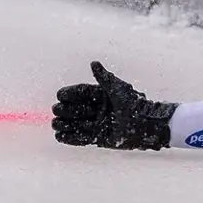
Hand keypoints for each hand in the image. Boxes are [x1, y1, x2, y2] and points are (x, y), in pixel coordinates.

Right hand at [52, 61, 177, 150]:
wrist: (146, 126)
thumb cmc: (134, 105)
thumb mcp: (118, 90)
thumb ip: (104, 78)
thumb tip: (93, 63)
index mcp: (102, 96)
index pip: (81, 93)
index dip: (70, 94)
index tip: (60, 95)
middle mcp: (98, 109)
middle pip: (76, 109)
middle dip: (65, 110)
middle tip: (57, 110)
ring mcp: (98, 124)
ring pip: (76, 124)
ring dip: (64, 124)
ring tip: (55, 123)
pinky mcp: (99, 138)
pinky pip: (81, 138)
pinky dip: (70, 138)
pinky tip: (59, 136)